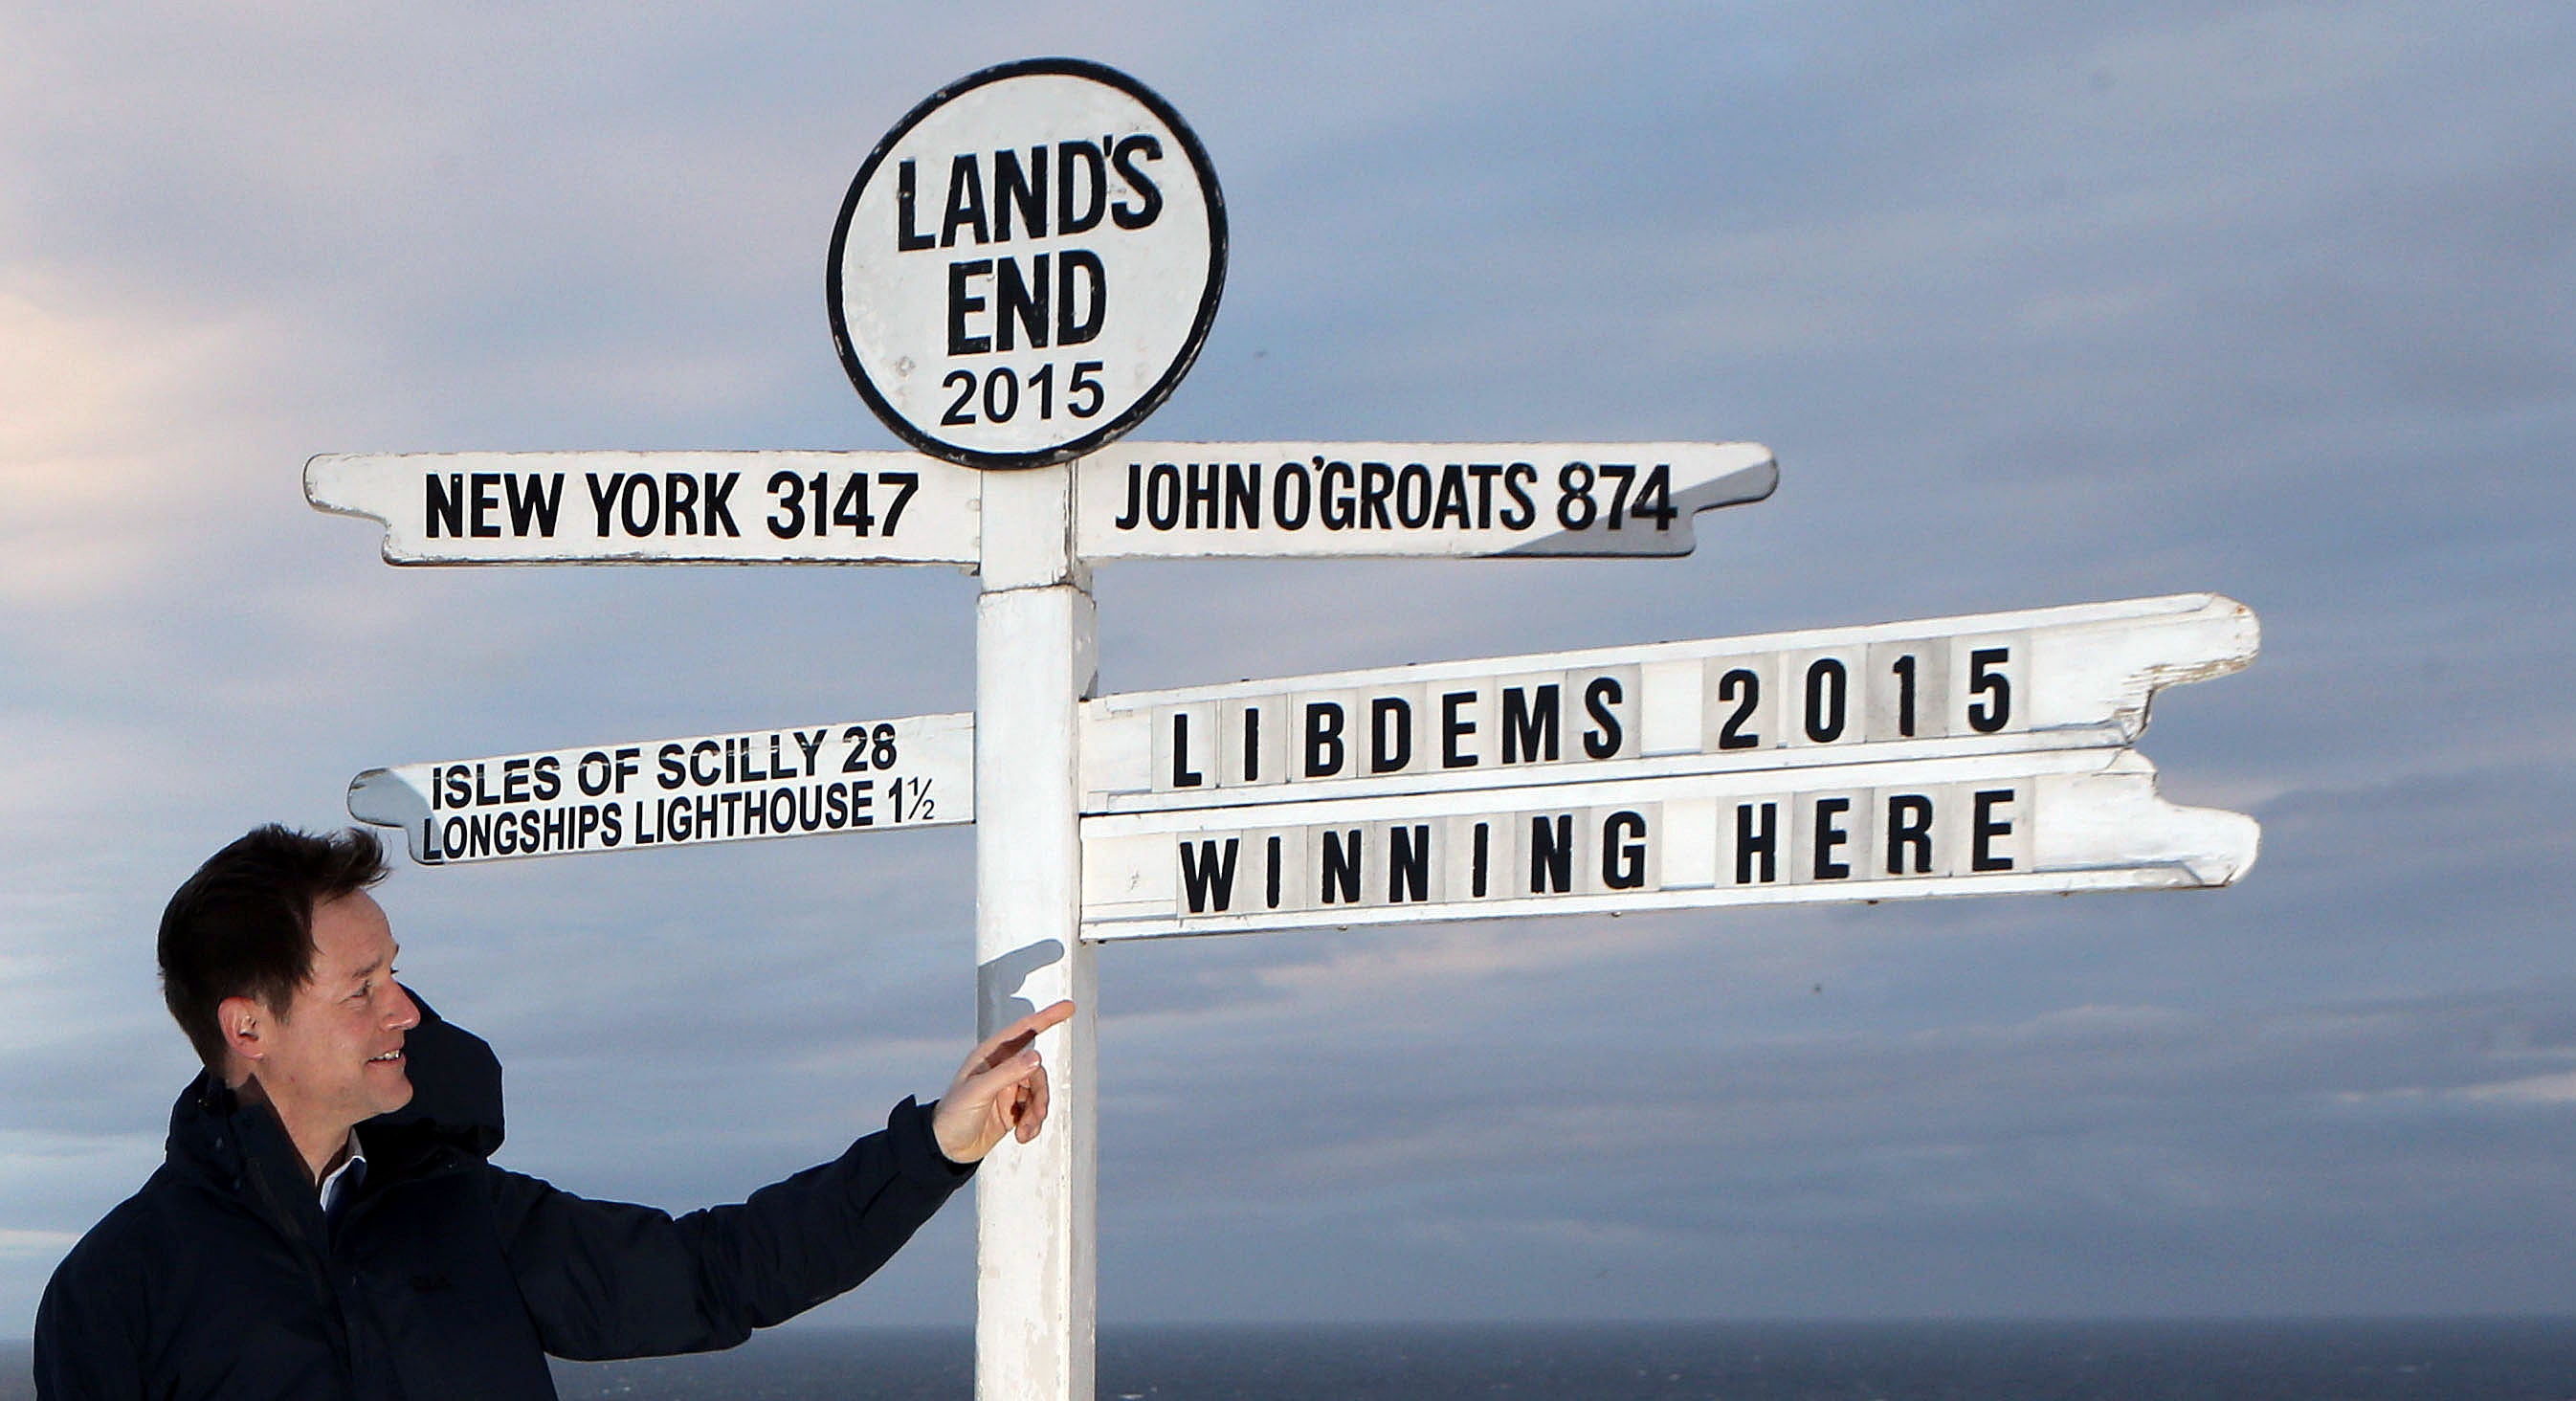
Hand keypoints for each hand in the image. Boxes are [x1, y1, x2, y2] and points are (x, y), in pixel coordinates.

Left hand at [931, 1000, 1073, 1163]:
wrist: (947, 1149)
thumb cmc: (953, 1114)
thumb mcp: (979, 1091)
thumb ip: (1009, 1073)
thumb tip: (1037, 1057)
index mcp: (991, 1056)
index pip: (1024, 1030)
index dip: (1047, 1018)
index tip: (1068, 1007)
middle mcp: (1002, 1069)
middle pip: (1037, 1071)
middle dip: (1040, 1094)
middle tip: (1035, 1114)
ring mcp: (1008, 1089)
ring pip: (1039, 1093)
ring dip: (1037, 1112)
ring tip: (1024, 1130)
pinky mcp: (1013, 1109)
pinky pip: (1035, 1111)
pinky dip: (1033, 1124)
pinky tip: (1023, 1135)